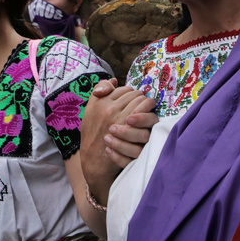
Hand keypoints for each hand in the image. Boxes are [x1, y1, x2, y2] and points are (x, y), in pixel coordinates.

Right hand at [80, 82, 155, 201]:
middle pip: (135, 94)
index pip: (123, 89)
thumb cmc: (93, 133)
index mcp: (100, 102)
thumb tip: (114, 80)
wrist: (94, 159)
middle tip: (143, 103)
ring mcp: (120, 120)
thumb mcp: (90, 110)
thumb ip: (99, 92)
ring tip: (148, 108)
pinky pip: (145, 115)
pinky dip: (149, 114)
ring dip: (147, 105)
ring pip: (142, 103)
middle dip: (140, 98)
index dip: (130, 93)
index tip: (132, 99)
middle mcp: (110, 109)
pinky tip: (149, 118)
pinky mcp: (130, 131)